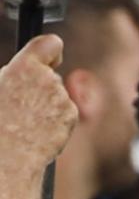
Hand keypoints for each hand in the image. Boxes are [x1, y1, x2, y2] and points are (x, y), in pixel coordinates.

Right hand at [0, 35, 76, 174]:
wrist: (9, 154)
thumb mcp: (0, 84)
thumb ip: (14, 73)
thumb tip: (20, 70)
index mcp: (25, 67)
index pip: (50, 44)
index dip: (51, 51)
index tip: (50, 57)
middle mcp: (48, 79)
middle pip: (51, 75)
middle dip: (43, 85)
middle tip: (24, 104)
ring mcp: (62, 98)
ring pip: (58, 95)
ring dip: (48, 105)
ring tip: (28, 121)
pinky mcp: (71, 116)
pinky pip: (65, 112)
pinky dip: (57, 120)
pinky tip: (40, 130)